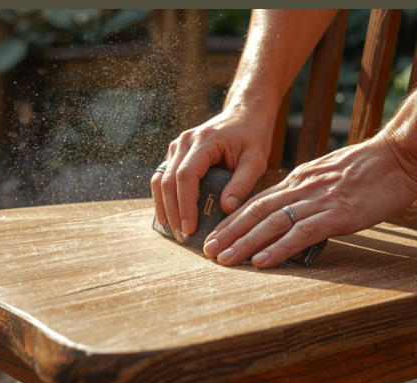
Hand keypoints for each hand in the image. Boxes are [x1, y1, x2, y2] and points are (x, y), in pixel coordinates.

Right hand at [151, 103, 274, 242]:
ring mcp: (178, 146)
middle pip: (168, 179)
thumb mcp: (256, 159)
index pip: (186, 175)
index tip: (190, 227)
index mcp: (204, 141)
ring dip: (164, 205)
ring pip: (160, 178)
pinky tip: (170, 215)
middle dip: (172, 210)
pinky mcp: (177, 153)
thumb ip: (242, 183)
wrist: (245, 112)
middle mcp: (185, 142)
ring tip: (173, 229)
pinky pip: (164, 176)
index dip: (185, 204)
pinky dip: (164, 197)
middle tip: (181, 235)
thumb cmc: (252, 135)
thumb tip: (226, 208)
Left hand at [201, 135, 416, 267]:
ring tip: (224, 260)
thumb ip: (311, 191)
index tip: (215, 236)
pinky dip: (279, 248)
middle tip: (207, 252)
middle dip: (229, 233)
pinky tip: (262, 261)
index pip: (258, 202)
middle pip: (256, 212)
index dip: (234, 220)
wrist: (401, 154)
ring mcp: (319, 201)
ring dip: (244, 243)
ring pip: (272, 223)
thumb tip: (295, 210)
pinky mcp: (338, 214)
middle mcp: (302, 188)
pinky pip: (301, 233)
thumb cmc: (372, 168)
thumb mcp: (331, 176)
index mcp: (300, 180)